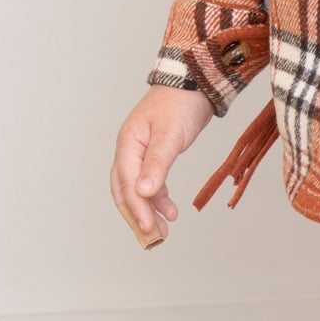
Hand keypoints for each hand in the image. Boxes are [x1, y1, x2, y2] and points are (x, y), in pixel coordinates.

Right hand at [111, 88, 214, 245]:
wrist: (194, 82)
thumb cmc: (180, 103)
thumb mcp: (170, 134)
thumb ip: (158, 163)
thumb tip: (145, 193)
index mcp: (128, 144)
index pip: (128, 183)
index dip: (137, 208)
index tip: (149, 229)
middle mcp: (129, 149)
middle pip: (125, 190)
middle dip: (138, 215)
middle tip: (154, 238)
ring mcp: (140, 152)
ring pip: (137, 188)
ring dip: (149, 209)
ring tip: (165, 229)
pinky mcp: (154, 154)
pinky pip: (150, 181)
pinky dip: (158, 197)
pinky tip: (170, 209)